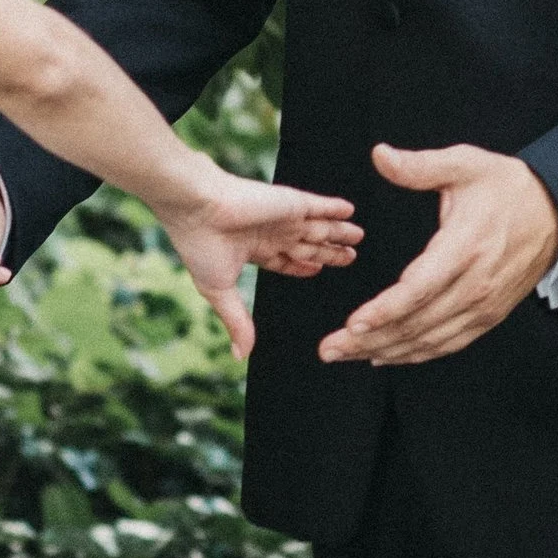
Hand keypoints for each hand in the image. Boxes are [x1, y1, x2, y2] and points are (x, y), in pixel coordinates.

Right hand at [163, 174, 360, 361]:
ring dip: (338, 231)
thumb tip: (241, 355)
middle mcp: (270, 232)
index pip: (286, 260)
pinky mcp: (291, 202)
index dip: (304, 265)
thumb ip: (237, 321)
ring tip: (358, 235)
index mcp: (254, 249)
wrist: (198, 210)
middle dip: (328, 252)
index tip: (318, 269)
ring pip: (318, 227)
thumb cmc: (201, 246)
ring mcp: (282, 217)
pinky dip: (335, 208)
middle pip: (308, 245)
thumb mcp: (220, 290)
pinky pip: (319, 205)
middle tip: (351, 257)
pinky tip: (350, 210)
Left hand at [317, 144, 557, 366]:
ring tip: (344, 355)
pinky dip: (415, 354)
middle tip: (330, 349)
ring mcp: (483, 305)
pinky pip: (447, 343)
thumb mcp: (466, 164)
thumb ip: (420, 165)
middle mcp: (475, 283)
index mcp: (464, 246)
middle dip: (370, 340)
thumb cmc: (506, 188)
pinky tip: (384, 355)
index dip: (385, 311)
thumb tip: (380, 155)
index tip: (353, 324)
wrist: (555, 214)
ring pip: (429, 340)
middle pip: (417, 322)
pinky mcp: (488, 316)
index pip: (420, 288)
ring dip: (385, 351)